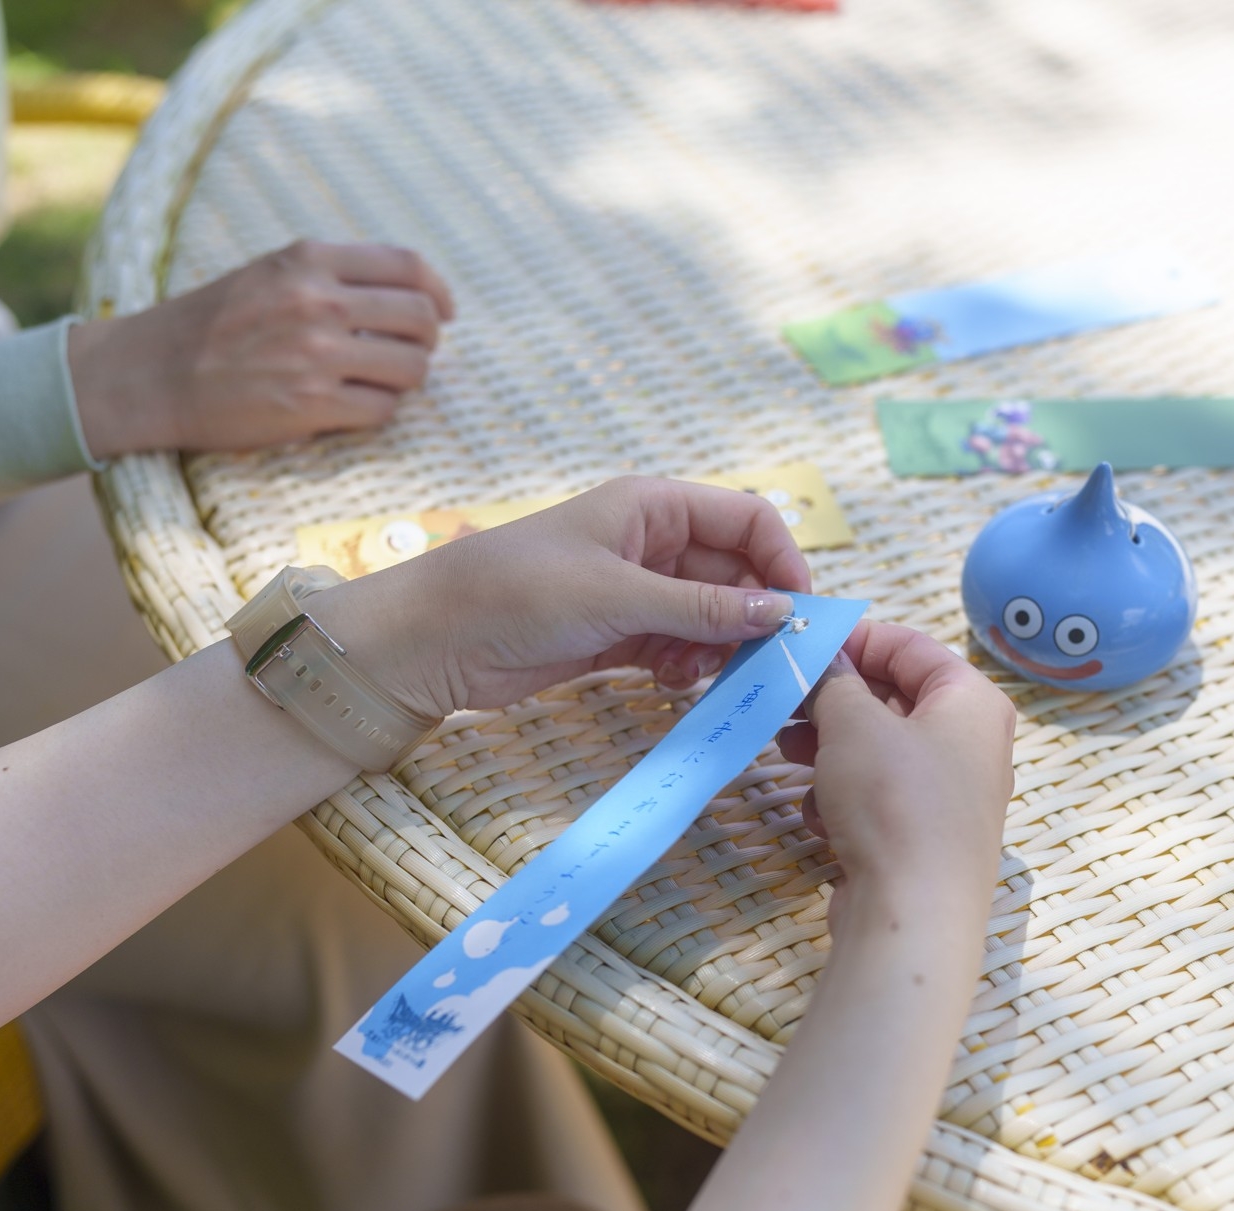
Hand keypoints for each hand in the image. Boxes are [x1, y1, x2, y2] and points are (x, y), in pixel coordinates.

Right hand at [66, 240, 456, 457]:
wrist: (152, 373)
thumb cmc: (215, 324)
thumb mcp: (271, 273)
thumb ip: (333, 275)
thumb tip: (411, 295)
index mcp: (310, 259)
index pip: (408, 266)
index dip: (438, 292)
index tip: (443, 312)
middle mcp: (318, 301)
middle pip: (420, 318)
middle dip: (427, 340)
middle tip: (411, 352)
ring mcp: (317, 355)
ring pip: (412, 368)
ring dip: (406, 379)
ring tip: (378, 380)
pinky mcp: (312, 404)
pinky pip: (383, 409)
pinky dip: (377, 410)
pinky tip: (352, 405)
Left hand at [306, 476, 812, 717]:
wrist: (432, 642)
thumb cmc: (516, 593)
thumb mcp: (616, 596)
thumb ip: (701, 608)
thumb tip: (780, 612)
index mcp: (651, 505)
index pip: (746, 519)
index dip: (781, 561)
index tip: (802, 614)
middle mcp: (649, 541)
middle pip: (733, 572)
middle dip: (752, 616)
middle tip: (767, 664)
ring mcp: (634, 590)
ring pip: (708, 616)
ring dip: (718, 647)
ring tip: (699, 673)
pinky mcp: (617, 634)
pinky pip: (677, 645)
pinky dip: (686, 665)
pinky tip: (673, 682)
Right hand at [777, 621, 1015, 944]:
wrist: (913, 914)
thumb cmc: (895, 802)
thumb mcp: (853, 723)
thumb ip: (833, 681)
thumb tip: (821, 660)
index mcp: (973, 702)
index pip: (910, 647)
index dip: (853, 640)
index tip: (802, 647)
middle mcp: (973, 746)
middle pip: (893, 701)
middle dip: (834, 702)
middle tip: (785, 702)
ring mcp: (952, 798)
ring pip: (880, 753)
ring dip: (830, 751)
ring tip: (788, 754)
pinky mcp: (926, 841)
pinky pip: (880, 799)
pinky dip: (845, 799)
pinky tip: (821, 817)